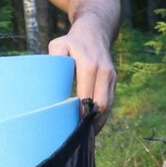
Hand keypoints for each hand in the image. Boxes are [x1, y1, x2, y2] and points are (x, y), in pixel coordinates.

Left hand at [49, 12, 115, 128]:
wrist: (95, 30)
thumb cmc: (72, 41)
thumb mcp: (58, 44)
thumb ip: (54, 59)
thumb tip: (51, 83)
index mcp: (89, 65)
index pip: (87, 97)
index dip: (81, 114)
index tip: (71, 128)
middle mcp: (104, 72)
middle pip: (101, 105)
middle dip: (91, 123)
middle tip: (77, 136)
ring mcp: (111, 76)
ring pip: (108, 106)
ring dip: (98, 122)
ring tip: (85, 136)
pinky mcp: (114, 80)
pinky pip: (110, 102)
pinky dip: (102, 115)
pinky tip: (92, 126)